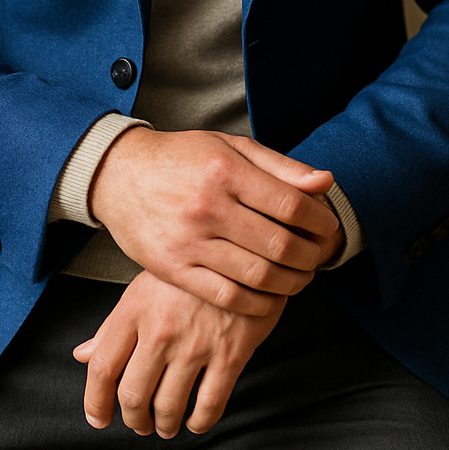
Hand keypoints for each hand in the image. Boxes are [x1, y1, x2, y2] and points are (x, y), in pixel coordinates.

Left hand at [74, 269, 285, 437]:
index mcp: (135, 308)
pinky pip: (210, 405)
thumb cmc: (189, 268)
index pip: (103, 367)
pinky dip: (199, 422)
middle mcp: (161, 329)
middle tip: (139, 423)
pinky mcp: (231, 353)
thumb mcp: (145, 285)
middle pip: (133, 395)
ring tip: (165, 424)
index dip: (95, 402)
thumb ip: (113, 324)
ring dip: (164, 425)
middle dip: (133, 419)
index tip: (99, 418)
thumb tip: (82, 355)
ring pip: (169, 407)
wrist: (245, 247)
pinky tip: (195, 420)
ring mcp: (197, 343)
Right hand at [88, 128, 340, 314]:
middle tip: (320, 257)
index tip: (329, 228)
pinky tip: (270, 295)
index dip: (320, 222)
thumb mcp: (230, 146)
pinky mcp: (174, 269)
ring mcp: (190, 241)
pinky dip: (258, 303)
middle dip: (311, 256)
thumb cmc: (182, 158)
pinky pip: (228, 297)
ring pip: (258, 276)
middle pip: (280, 245)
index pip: (290, 204)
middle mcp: (208, 206)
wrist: (119, 174)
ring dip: (291, 282)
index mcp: (226, 170)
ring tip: (300, 276)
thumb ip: (280, 165)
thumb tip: (325, 182)